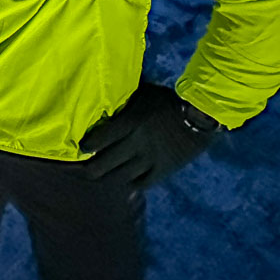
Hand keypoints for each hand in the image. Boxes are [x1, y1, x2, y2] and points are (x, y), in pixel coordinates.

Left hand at [79, 81, 218, 188]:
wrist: (199, 116)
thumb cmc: (167, 100)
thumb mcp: (143, 95)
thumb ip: (125, 104)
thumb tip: (106, 106)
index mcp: (129, 123)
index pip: (100, 139)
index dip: (87, 146)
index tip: (81, 148)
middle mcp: (136, 144)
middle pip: (105, 163)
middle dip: (91, 168)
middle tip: (84, 169)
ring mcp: (149, 160)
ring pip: (121, 176)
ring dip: (109, 177)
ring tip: (101, 178)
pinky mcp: (163, 170)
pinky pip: (143, 183)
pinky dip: (132, 184)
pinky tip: (125, 184)